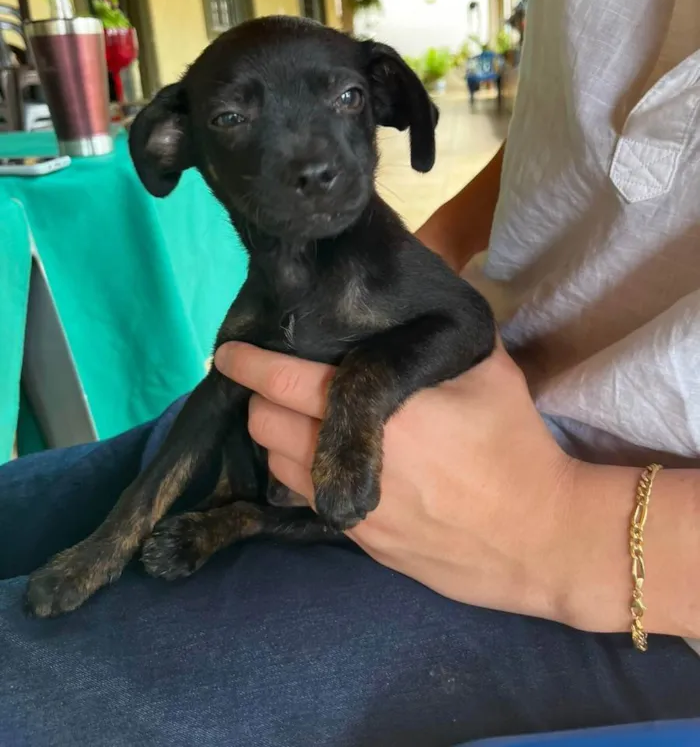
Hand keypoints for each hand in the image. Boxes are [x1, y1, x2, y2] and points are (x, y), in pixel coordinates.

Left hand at [215, 341, 581, 624]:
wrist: (539, 538)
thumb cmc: (514, 446)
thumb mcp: (488, 372)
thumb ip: (437, 341)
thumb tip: (410, 311)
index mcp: (377, 410)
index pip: (286, 380)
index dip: (248, 363)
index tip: (228, 351)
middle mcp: (348, 458)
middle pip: (265, 424)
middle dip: (260, 398)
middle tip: (279, 382)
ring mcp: (348, 507)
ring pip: (275, 467)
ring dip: (276, 438)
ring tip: (299, 420)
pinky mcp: (359, 541)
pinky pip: (305, 500)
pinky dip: (300, 473)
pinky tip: (327, 459)